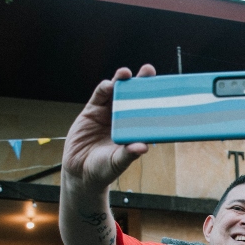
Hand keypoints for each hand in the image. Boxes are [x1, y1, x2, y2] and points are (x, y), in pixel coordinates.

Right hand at [62, 64, 155, 190]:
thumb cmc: (104, 169)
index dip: (155, 99)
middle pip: (134, 96)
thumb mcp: (117, 162)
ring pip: (117, 92)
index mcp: (135, 129)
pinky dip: (104, 88)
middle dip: (140, 82)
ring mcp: (107, 113)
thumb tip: (144, 147)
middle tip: (148, 71)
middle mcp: (123, 119)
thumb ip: (129, 154)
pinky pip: (99, 96)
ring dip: (121, 80)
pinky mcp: (92, 111)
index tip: (164, 89)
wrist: (80, 173)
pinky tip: (109, 85)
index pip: (148, 110)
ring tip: (126, 73)